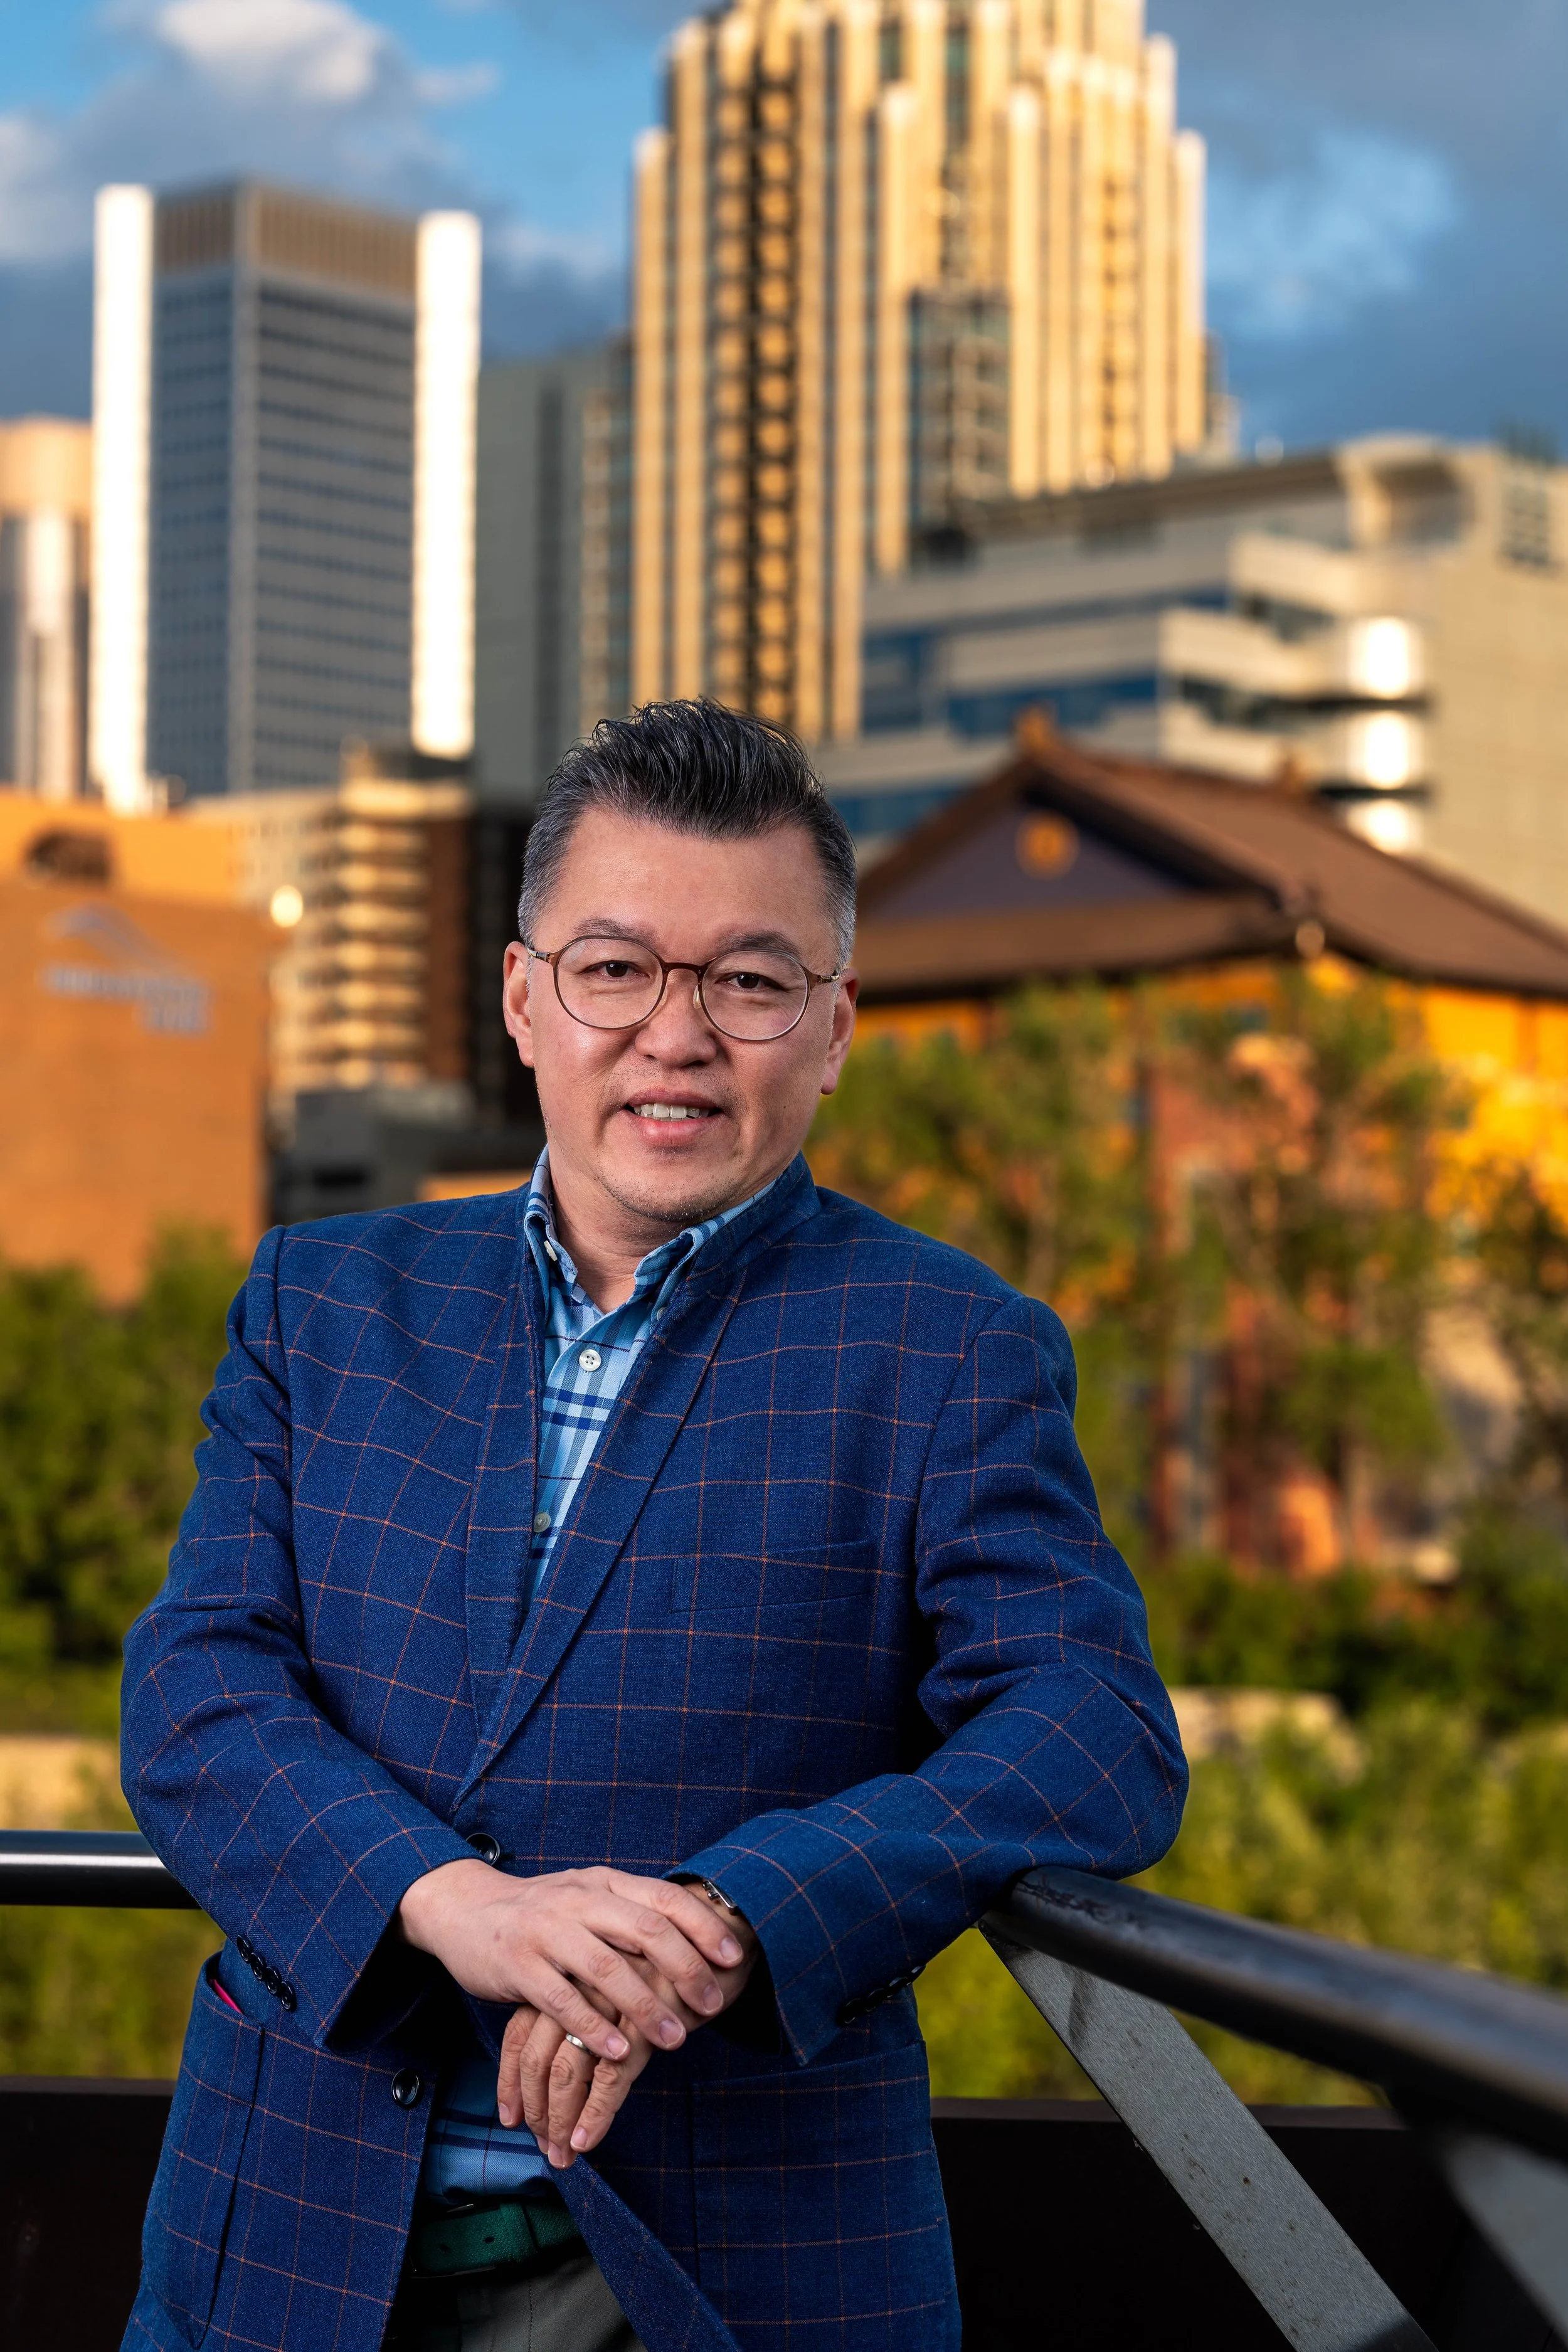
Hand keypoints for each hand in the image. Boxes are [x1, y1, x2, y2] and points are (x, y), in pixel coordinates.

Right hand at [396, 1861, 748, 2062]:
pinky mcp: (518, 1964)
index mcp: (602, 1882)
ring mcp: (545, 1930)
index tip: (735, 1956)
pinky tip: (620, 2051)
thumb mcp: (587, 1899)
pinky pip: (562, 1999)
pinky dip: (595, 2027)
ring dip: (646, 2006)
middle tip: (714, 2003)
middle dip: (686, 1968)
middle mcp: (578, 1899)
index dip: (703, 1925)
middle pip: (644, 1929)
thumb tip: (697, 1942)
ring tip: (676, 2039)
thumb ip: (630, 1915)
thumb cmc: (541, 1912)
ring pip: (606, 1967)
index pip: (663, 1898)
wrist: (464, 1909)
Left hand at [498, 1920, 758, 2165]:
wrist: (719, 1933)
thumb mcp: (616, 1982)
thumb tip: (558, 2068)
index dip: (511, 2081)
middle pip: (537, 2057)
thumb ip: (585, 2010)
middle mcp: (580, 1984)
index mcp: (565, 1971)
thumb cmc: (664, 1962)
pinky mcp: (644, 2022)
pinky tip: (586, 2140)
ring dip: (561, 2120)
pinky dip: (595, 2113)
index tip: (511, 2118)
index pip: (518, 2033)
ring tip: (563, 2154)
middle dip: (537, 2110)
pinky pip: (611, 2077)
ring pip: (569, 2071)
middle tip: (543, 2147)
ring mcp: (610, 2002)